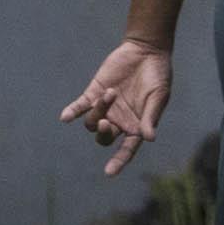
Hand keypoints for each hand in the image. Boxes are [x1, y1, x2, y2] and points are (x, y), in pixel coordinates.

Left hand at [61, 38, 173, 176]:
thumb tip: (149, 138)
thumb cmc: (157, 76)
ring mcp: (105, 108)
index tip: (109, 172)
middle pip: (104, 138)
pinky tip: (65, 118)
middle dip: (103, 133)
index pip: (126, 149)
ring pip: (91, 122)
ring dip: (98, 111)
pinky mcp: (93, 93)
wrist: (145, 51)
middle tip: (106, 122)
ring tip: (110, 92)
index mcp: (136, 125)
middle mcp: (119, 120)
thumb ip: (150, 117)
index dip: (118, 161)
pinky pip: (79, 107)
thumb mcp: (158, 97)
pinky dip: (72, 112)